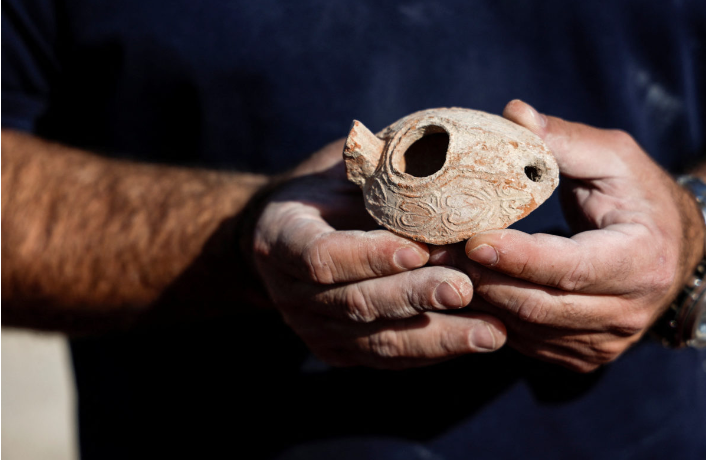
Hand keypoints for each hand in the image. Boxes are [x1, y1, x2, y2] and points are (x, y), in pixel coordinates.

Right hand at [251, 140, 505, 368]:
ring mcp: (313, 328)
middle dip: (413, 296)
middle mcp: (288, 292)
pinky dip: (434, 351)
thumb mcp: (343, 165)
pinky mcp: (339, 351)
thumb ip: (380, 162)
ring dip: (437, 336)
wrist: (296, 235)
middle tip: (465, 288)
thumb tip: (457, 144)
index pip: (320, 256)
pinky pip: (389, 357)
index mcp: (280, 237)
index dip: (369, 255)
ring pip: (377, 340)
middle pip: (353, 303)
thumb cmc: (330, 189)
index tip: (419, 247)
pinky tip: (475, 341)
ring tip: (490, 331)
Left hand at [432, 100, 704, 372]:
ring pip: (525, 328)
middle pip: (538, 305)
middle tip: (434, 250)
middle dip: (482, 277)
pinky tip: (464, 286)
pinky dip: (491, 315)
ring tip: (437, 265)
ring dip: (478, 298)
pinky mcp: (582, 354)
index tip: (472, 238)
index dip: (518, 257)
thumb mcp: (614, 159)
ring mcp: (604, 341)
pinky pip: (526, 341)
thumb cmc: (638, 196)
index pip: (568, 268)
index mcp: (639, 260)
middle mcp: (627, 311)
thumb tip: (513, 113)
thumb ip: (564, 140)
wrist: (670, 250)